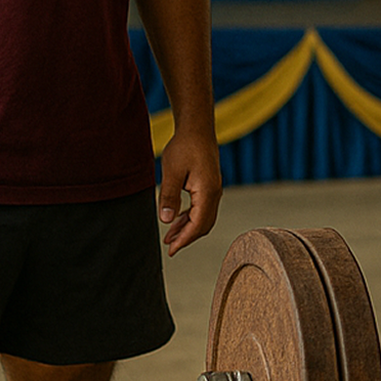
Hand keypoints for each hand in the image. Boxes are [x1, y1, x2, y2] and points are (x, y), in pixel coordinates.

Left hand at [157, 129, 220, 255]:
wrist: (197, 130)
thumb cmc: (184, 147)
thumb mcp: (171, 172)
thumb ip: (168, 197)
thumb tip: (166, 221)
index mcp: (207, 192)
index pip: (198, 224)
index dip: (185, 239)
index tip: (172, 250)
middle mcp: (214, 193)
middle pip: (204, 225)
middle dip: (187, 237)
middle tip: (170, 247)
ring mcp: (214, 190)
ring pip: (204, 217)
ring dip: (188, 228)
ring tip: (169, 236)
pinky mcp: (209, 186)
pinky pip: (203, 208)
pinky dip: (191, 218)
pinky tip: (177, 219)